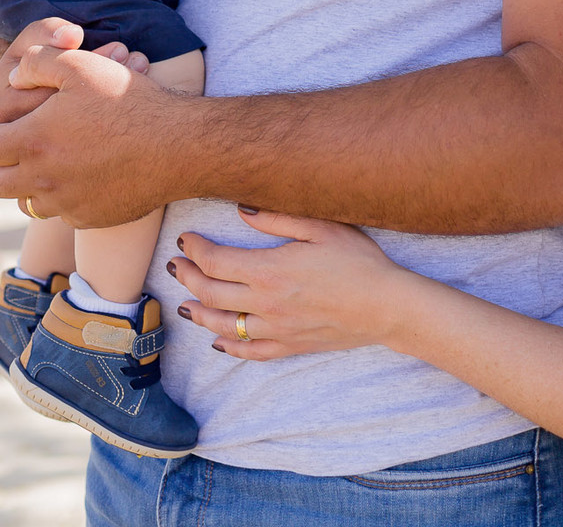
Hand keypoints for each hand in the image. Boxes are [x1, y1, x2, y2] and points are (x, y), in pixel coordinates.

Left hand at [0, 39, 189, 225]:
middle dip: (0, 163)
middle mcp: (42, 179)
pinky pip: (62, 212)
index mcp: (33, 141)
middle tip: (19, 143)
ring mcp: (66, 203)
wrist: (177, 146)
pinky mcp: (89, 218)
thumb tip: (12, 78)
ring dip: (29, 183)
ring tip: (50, 159)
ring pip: (26, 202)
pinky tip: (85, 172)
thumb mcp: (81, 65)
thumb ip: (38, 63)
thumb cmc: (129, 101)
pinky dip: (64, 195)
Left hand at [171, 211, 408, 359]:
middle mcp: (266, 304)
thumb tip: (242, 210)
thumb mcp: (321, 227)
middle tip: (176, 265)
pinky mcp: (289, 346)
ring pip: (222, 326)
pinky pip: (249, 352)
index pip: (216, 262)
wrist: (386, 305)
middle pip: (211, 293)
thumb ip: (277, 219)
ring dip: (198, 312)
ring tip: (185, 302)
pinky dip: (228, 347)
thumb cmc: (357, 261)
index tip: (185, 239)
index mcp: (270, 271)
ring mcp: (276, 330)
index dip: (195, 249)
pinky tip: (218, 340)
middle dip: (188, 277)